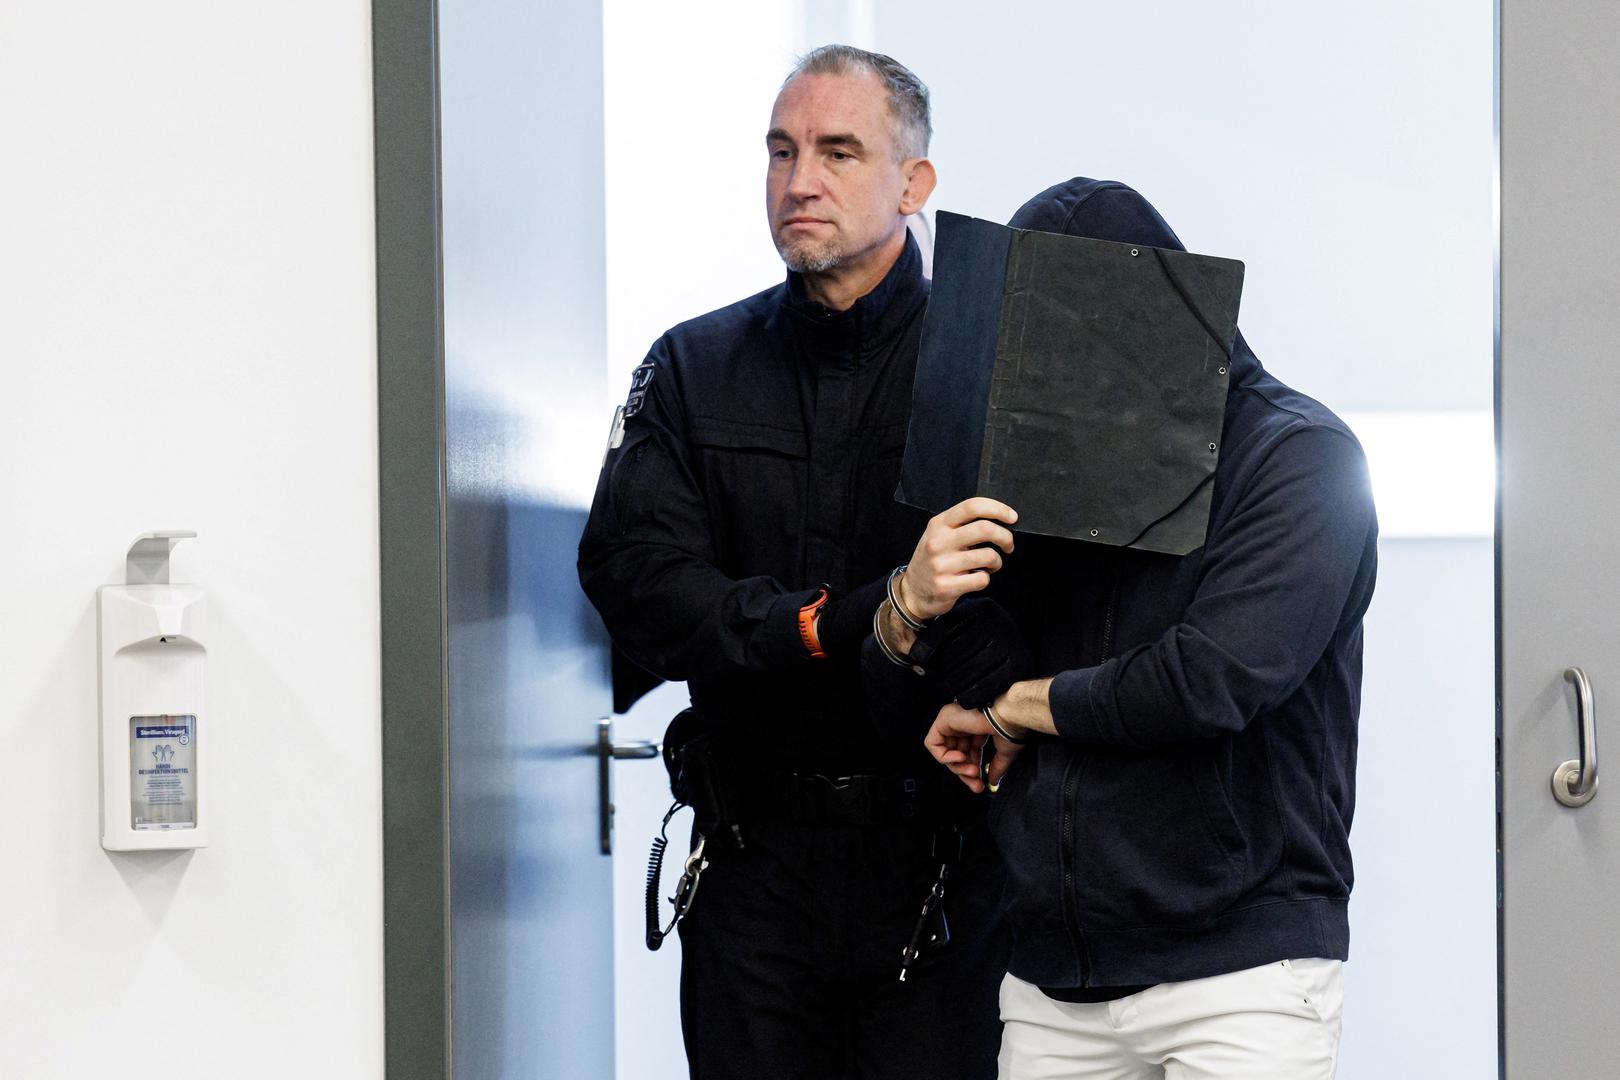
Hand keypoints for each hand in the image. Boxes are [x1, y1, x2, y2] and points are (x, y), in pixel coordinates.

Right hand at [898, 497, 1017, 620]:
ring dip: (997, 562)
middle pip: (984, 529)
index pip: (972, 507)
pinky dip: (986, 579)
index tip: (1012, 517)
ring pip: (988, 556)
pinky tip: (976, 578)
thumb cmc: (933, 559)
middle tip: (1008, 545)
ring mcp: (942, 565)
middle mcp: (939, 542)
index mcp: (939, 524)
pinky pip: (982, 579)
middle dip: (1005, 537)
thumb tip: (999, 519)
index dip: (998, 509)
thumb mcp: (939, 534)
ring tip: (990, 565)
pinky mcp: (947, 586)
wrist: (912, 591)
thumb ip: (963, 524)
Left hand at [909, 597, 1031, 708]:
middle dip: (942, 669)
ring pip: (971, 668)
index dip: (928, 647)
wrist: (1024, 649)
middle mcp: (997, 621)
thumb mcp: (971, 625)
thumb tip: (913, 648)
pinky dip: (973, 694)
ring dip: (954, 684)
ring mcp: (1009, 641)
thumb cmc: (989, 640)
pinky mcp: (1018, 662)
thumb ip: (947, 631)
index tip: (918, 660)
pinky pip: (988, 683)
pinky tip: (964, 699)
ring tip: (947, 691)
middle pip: (958, 651)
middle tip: (936, 682)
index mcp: (982, 608)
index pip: (946, 629)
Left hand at [924, 701, 1025, 793]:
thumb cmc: (1010, 729)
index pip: (967, 752)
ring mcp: (951, 721)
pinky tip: (961, 758)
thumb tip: (992, 781)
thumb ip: (996, 767)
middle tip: (976, 784)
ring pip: (945, 752)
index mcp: (976, 728)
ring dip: (958, 767)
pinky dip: (944, 757)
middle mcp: (961, 724)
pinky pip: (933, 744)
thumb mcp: (1004, 753)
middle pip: (955, 754)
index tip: (980, 784)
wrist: (1010, 717)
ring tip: (973, 772)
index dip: (971, 769)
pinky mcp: (943, 720)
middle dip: (964, 772)